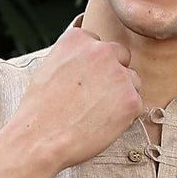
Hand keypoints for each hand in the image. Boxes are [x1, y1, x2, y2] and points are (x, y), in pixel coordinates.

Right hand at [10, 24, 143, 171]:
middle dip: (113, 76)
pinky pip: (136, 105)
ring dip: (122, 95)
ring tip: (96, 114)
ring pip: (133, 81)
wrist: (39, 139)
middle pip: (122, 57)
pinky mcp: (130, 99)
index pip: (100, 46)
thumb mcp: (50, 68)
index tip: (84, 83)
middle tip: (94, 99)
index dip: (94, 67)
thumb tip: (90, 64)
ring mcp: (119, 74)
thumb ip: (74, 58)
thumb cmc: (40, 110)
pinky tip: (102, 124)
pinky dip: (124, 117)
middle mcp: (101, 50)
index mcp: (79, 39)